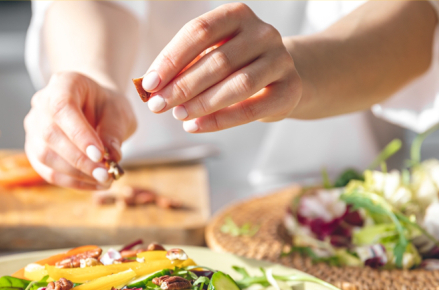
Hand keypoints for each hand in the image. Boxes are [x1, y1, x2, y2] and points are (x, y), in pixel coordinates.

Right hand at [24, 72, 136, 189]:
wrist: (95, 109)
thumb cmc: (106, 106)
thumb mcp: (119, 111)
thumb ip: (115, 130)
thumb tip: (112, 156)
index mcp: (63, 84)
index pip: (62, 108)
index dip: (79, 134)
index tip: (100, 155)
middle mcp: (41, 103)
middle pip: (50, 134)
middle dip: (79, 160)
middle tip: (106, 174)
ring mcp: (33, 128)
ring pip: (45, 155)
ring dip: (76, 173)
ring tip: (104, 180)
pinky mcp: (34, 151)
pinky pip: (48, 171)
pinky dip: (72, 182)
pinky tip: (93, 184)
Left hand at [141, 3, 301, 131]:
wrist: (281, 77)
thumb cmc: (235, 65)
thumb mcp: (210, 56)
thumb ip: (184, 67)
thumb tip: (150, 88)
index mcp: (237, 15)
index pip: (199, 31)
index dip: (171, 59)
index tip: (149, 83)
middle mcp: (262, 33)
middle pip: (217, 60)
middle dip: (182, 86)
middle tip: (158, 105)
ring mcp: (280, 59)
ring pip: (238, 84)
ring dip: (202, 103)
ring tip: (178, 115)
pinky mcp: (290, 89)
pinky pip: (252, 109)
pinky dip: (220, 120)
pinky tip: (196, 126)